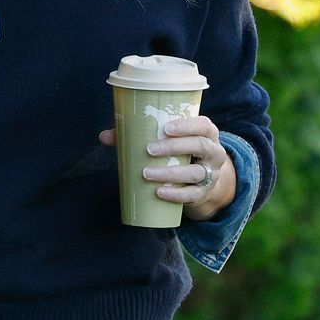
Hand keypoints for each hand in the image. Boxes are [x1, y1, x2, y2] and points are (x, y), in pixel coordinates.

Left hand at [98, 116, 236, 220]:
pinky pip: (192, 194)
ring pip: (195, 172)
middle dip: (174, 147)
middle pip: (200, 146)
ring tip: (146, 173)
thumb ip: (136, 135)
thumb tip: (104, 136)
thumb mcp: (168, 140)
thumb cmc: (179, 151)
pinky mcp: (204, 192)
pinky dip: (176, 194)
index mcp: (206, 132)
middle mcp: (214, 151)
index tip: (166, 128)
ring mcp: (211, 173)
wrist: (202, 179)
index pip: (203, 125)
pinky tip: (159, 192)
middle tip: (149, 149)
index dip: (187, 125)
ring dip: (170, 173)